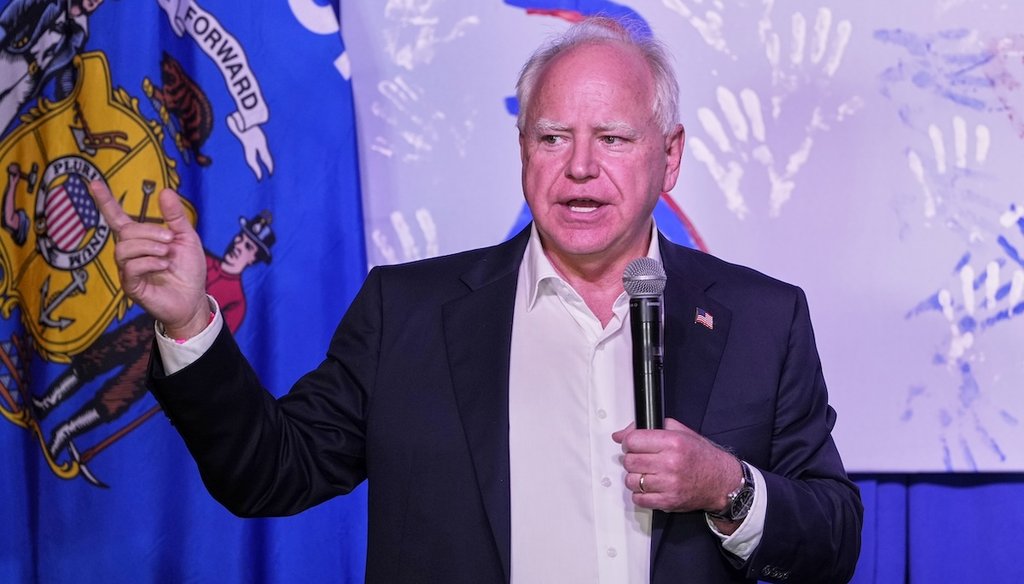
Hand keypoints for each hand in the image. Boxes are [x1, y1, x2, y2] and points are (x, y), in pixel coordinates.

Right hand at [90, 180, 208, 337]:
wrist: (193, 298)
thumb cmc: (188, 269)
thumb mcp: (186, 238)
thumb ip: (175, 216)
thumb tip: (165, 191)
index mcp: (141, 239)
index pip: (117, 218)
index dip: (106, 201)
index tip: (94, 183)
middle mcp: (130, 253)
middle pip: (125, 231)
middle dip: (149, 231)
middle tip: (169, 240)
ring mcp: (128, 270)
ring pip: (123, 249)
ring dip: (148, 247)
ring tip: (166, 253)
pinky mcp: (131, 286)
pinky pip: (130, 268)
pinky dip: (149, 262)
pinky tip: (163, 265)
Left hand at [612, 418, 740, 515]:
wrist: (721, 482)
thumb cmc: (701, 457)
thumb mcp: (680, 432)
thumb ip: (649, 428)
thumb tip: (620, 434)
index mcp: (673, 442)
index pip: (632, 441)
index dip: (629, 442)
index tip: (633, 445)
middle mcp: (670, 463)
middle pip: (629, 461)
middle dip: (632, 459)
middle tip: (642, 459)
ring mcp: (669, 484)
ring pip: (631, 481)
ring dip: (636, 477)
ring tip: (647, 474)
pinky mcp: (668, 501)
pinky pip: (638, 499)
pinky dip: (640, 494)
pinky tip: (650, 487)